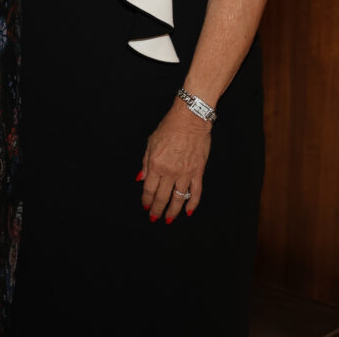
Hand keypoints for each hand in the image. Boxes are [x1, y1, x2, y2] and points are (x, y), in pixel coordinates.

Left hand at [138, 100, 211, 221]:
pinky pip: (196, 192)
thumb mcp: (151, 142)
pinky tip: (188, 212)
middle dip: (157, 209)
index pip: (149, 189)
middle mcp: (170, 171)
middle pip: (162, 197)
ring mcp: (185, 173)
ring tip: (169, 219)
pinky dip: (192, 203)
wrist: (190, 119)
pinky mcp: (198, 172)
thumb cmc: (169, 127)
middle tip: (154, 218)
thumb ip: (145, 163)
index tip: (145, 207)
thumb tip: (140, 179)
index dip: (146, 200)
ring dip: (172, 211)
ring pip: (178, 198)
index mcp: (156, 164)